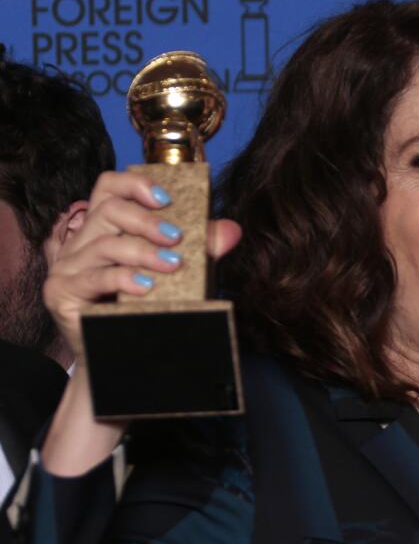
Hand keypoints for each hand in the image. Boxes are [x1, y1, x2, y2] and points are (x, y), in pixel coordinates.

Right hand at [40, 170, 240, 475]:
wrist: (130, 359)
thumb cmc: (154, 307)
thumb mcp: (184, 273)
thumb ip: (204, 248)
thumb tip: (231, 229)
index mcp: (106, 227)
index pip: (110, 186)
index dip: (136, 184)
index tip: (167, 198)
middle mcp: (82, 242)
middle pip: (109, 210)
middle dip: (146, 220)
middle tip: (177, 237)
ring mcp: (68, 266)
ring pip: (104, 243)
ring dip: (142, 251)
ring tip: (172, 265)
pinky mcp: (61, 292)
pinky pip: (93, 276)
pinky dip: (123, 278)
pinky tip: (145, 287)